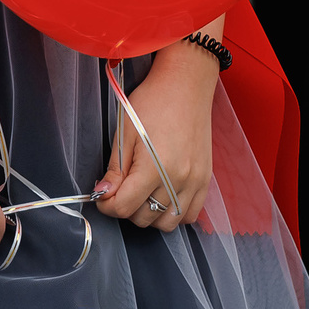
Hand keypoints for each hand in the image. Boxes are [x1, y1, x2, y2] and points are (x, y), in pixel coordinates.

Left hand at [95, 48, 218, 229]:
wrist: (186, 85)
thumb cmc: (152, 101)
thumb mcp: (125, 131)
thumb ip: (115, 169)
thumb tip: (103, 194)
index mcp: (155, 166)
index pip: (124, 206)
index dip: (107, 205)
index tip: (102, 196)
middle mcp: (179, 179)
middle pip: (145, 218)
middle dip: (126, 209)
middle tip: (121, 189)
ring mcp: (195, 181)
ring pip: (167, 223)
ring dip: (150, 215)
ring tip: (142, 194)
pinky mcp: (206, 180)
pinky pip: (190, 215)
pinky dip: (173, 213)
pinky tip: (163, 196)